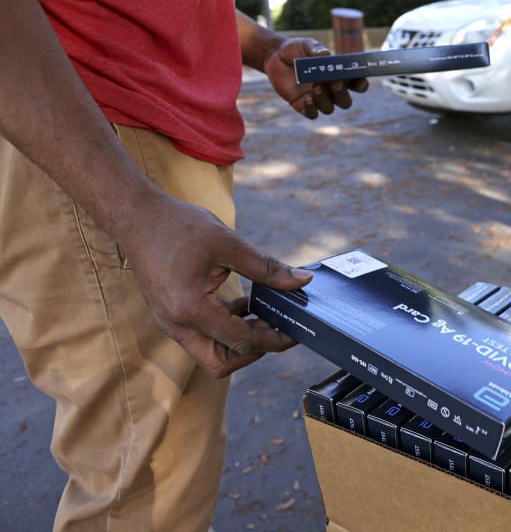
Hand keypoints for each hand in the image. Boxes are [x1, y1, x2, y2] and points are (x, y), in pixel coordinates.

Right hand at [123, 194, 311, 376]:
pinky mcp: (172, 316)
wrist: (137, 217)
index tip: (296, 331)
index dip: (273, 339)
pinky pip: (203, 336)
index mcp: (190, 309)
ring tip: (265, 315)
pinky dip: (226, 328)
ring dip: (239, 341)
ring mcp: (171, 323)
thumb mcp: (229, 244)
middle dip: (253, 352)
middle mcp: (177, 324)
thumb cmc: (178, 226)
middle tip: (278, 329)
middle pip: (221, 363)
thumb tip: (302, 281)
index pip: (240, 341)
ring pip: (211, 353)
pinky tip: (245, 305)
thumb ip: (266, 268)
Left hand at [263, 38, 369, 118]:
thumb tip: (326, 54)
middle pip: (345, 101)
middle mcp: (330, 90)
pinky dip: (312, 109)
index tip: (360, 81)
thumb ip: (316, 49)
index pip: (356, 84)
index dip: (361, 85)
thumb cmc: (296, 49)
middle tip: (335, 83)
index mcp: (337, 75)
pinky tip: (307, 98)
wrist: (274, 57)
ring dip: (325, 99)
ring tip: (314, 86)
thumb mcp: (306, 44)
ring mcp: (317, 99)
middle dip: (342, 94)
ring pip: (330, 108)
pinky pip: (313, 114)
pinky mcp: (303, 105)